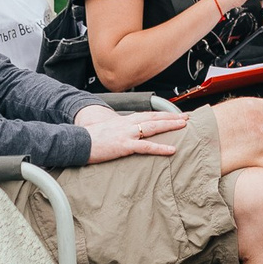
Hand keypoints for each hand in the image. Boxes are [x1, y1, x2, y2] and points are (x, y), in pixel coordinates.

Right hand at [72, 106, 187, 163]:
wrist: (77, 142)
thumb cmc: (90, 139)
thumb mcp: (106, 131)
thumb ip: (118, 131)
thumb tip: (126, 136)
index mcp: (124, 120)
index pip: (147, 115)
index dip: (162, 114)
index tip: (174, 114)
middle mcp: (127, 124)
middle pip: (154, 117)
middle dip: (171, 116)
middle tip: (186, 117)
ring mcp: (126, 134)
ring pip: (153, 127)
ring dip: (169, 125)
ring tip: (183, 125)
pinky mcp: (124, 146)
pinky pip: (145, 147)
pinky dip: (160, 148)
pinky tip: (171, 149)